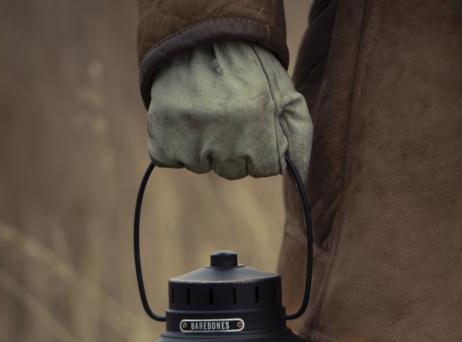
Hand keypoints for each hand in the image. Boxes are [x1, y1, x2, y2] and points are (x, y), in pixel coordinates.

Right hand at [147, 41, 311, 181]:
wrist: (202, 35)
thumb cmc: (252, 70)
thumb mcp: (287, 96)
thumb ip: (300, 141)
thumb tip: (299, 186)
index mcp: (259, 123)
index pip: (264, 169)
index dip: (261, 148)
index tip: (254, 124)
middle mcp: (225, 134)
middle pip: (232, 170)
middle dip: (233, 149)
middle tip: (227, 115)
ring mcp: (190, 135)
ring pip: (200, 166)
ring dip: (202, 146)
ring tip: (204, 112)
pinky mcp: (161, 134)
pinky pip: (170, 159)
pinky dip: (174, 145)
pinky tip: (183, 119)